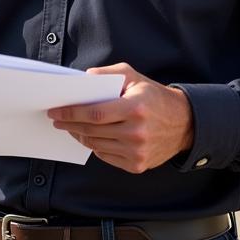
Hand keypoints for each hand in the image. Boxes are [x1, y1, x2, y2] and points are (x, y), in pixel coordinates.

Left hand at [48, 63, 193, 173]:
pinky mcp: (138, 165)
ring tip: (70, 126)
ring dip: (79, 135)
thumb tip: (80, 80)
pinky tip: (90, 136)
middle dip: (70, 124)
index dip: (71, 113)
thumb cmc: (153, 96)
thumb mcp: (132, 76)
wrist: (184, 123)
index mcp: (135, 108)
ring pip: (96, 145)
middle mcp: (137, 133)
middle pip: (92, 131)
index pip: (95, 113)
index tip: (55, 111)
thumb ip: (105, 74)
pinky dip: (95, 146)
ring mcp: (138, 152)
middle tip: (56, 119)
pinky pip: (106, 156)